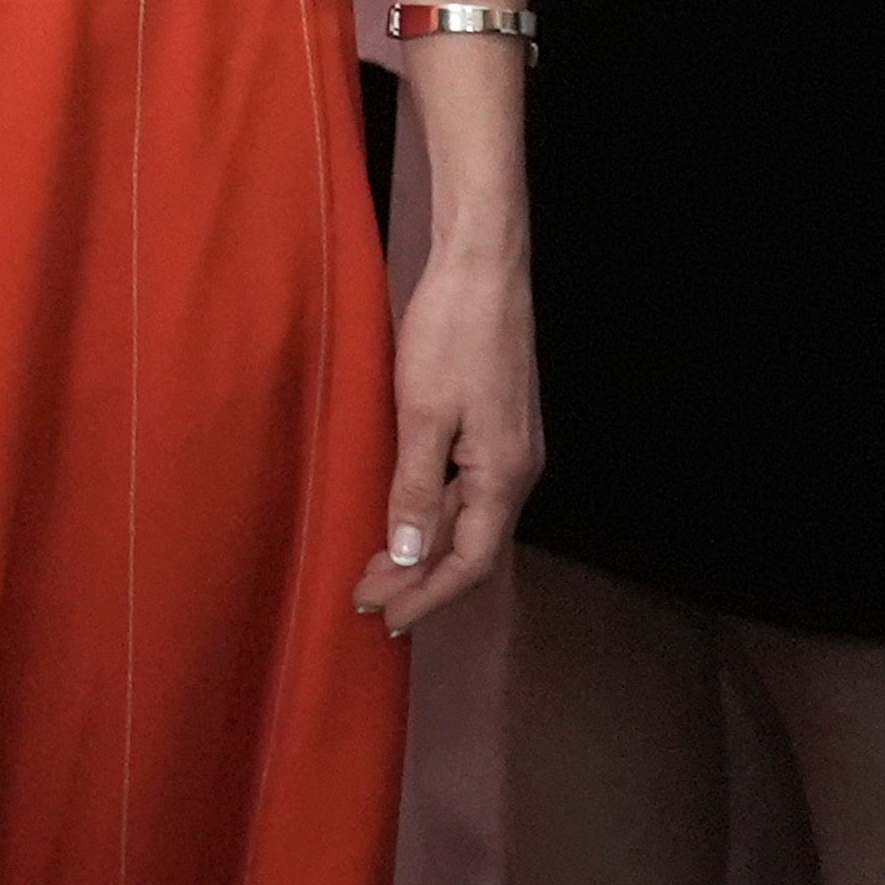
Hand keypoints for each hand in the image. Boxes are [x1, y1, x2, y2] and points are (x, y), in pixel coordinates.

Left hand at [357, 245, 536, 636]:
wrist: (483, 267)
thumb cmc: (452, 332)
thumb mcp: (423, 414)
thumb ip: (416, 489)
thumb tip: (411, 557)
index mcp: (504, 475)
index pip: (468, 562)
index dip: (427, 596)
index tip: (384, 617)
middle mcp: (517, 470)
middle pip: (471, 548)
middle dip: (420, 580)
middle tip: (367, 599)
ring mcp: (511, 448)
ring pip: (469, 520)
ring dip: (425, 549)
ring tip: (378, 568)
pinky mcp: (497, 426)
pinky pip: (468, 490)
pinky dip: (434, 513)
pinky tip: (405, 515)